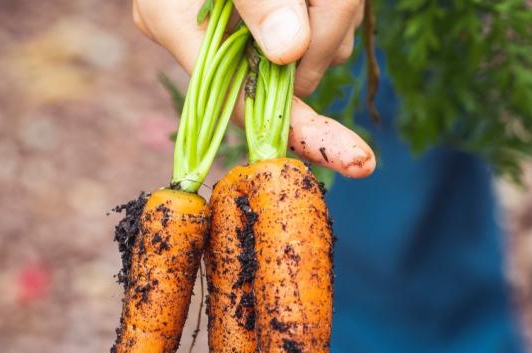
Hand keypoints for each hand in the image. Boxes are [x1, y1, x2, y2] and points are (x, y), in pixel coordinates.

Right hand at [133, 0, 374, 177]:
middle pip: (293, 76)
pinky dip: (337, 5)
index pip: (244, 105)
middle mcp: (208, 37)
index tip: (355, 159)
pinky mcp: (275, 15)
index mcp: (176, 24)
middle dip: (327, 34)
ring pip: (319, 49)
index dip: (302, 132)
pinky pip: (326, 27)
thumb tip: (290, 52)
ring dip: (337, 10)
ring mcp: (244, 29)